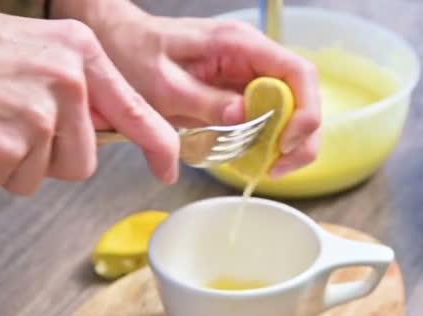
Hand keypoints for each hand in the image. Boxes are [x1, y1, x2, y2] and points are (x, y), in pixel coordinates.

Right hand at [0, 3, 178, 195]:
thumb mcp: (33, 51)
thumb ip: (72, 89)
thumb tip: (92, 130)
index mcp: (80, 54)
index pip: (136, 111)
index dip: (158, 147)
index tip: (168, 168)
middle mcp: (68, 81)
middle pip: (81, 162)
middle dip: (45, 159)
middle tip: (7, 126)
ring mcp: (38, 114)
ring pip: (37, 177)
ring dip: (6, 164)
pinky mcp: (4, 143)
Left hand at [55, 0, 321, 178]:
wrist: (118, 41)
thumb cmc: (134, 53)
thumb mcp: (163, 83)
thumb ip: (204, 100)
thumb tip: (244, 116)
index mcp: (239, 44)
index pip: (298, 72)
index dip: (304, 111)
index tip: (285, 144)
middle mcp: (252, 56)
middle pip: (302, 94)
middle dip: (300, 135)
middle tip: (278, 167)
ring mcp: (247, 73)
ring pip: (290, 108)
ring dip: (287, 141)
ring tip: (269, 168)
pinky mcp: (239, 89)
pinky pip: (267, 114)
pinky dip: (268, 139)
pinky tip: (255, 157)